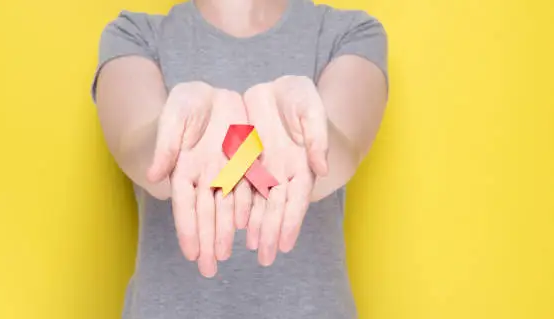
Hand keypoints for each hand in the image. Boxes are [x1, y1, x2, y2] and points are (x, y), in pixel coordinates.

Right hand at [148, 82, 251, 276]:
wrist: (212, 95)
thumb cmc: (187, 103)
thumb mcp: (175, 114)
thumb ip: (166, 144)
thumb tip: (153, 176)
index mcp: (184, 168)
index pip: (185, 205)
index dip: (188, 229)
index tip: (191, 254)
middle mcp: (205, 176)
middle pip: (206, 215)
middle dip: (207, 242)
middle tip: (209, 270)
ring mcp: (225, 173)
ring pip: (226, 209)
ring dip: (225, 234)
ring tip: (225, 257)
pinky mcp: (245, 165)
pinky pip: (248, 192)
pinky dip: (247, 212)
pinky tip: (247, 231)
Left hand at [243, 78, 327, 265]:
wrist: (275, 88)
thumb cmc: (299, 97)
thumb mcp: (310, 108)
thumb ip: (317, 137)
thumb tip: (323, 169)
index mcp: (300, 163)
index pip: (296, 199)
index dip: (290, 222)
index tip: (284, 245)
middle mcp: (281, 173)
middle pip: (275, 208)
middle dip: (269, 234)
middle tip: (264, 258)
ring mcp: (262, 169)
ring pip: (256, 204)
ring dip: (252, 227)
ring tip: (247, 249)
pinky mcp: (244, 162)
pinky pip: (239, 189)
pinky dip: (237, 208)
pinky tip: (232, 226)